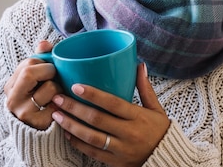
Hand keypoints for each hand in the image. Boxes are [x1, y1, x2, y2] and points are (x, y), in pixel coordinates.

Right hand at [4, 40, 62, 129]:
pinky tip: (59, 107)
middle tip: (56, 79)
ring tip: (58, 95)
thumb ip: (40, 59)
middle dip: (50, 72)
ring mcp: (22, 112)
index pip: (28, 63)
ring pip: (49, 88)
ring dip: (59, 89)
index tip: (50, 70)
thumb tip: (43, 43)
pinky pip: (58, 105)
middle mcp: (12, 99)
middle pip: (30, 73)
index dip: (45, 63)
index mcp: (11, 85)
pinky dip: (63, 104)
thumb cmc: (41, 100)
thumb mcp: (37, 80)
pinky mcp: (36, 123)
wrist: (39, 133)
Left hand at [51, 63, 170, 166]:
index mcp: (138, 117)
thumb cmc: (159, 130)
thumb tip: (139, 65)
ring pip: (90, 137)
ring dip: (71, 125)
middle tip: (57, 98)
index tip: (76, 86)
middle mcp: (129, 133)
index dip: (93, 95)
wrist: (166, 158)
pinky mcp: (114, 162)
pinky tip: (67, 133)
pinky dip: (77, 142)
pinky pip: (91, 152)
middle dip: (74, 108)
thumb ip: (145, 88)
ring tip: (56, 115)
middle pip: (97, 120)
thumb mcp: (156, 108)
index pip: (113, 104)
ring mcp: (120, 149)